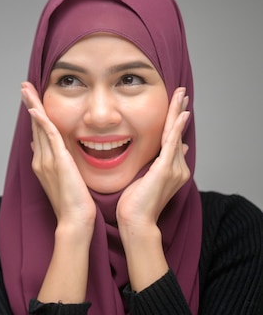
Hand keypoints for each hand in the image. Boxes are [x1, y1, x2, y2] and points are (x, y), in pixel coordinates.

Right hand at [21, 82, 95, 230]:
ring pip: (38, 127)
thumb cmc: (75, 204)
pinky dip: (41, 121)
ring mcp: (47, 160)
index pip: (38, 132)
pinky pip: (48, 136)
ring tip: (26, 89)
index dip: (35, 113)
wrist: (74, 221)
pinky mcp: (57, 161)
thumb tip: (42, 149)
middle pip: (34, 125)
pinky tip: (37, 109)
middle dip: (29, 104)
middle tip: (24, 86)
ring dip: (32, 105)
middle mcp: (41, 159)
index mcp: (43, 162)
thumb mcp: (63, 179)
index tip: (32, 98)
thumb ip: (55, 163)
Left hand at [116, 87, 190, 229]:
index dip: (174, 121)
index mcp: (170, 170)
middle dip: (178, 112)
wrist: (135, 222)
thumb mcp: (145, 180)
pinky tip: (180, 116)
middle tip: (181, 93)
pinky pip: (171, 145)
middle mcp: (177, 168)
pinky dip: (175, 129)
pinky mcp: (164, 170)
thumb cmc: (134, 205)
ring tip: (181, 97)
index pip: (172, 139)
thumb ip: (153, 166)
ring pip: (175, 135)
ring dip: (177, 114)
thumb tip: (162, 153)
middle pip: (176, 133)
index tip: (177, 106)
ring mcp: (173, 169)